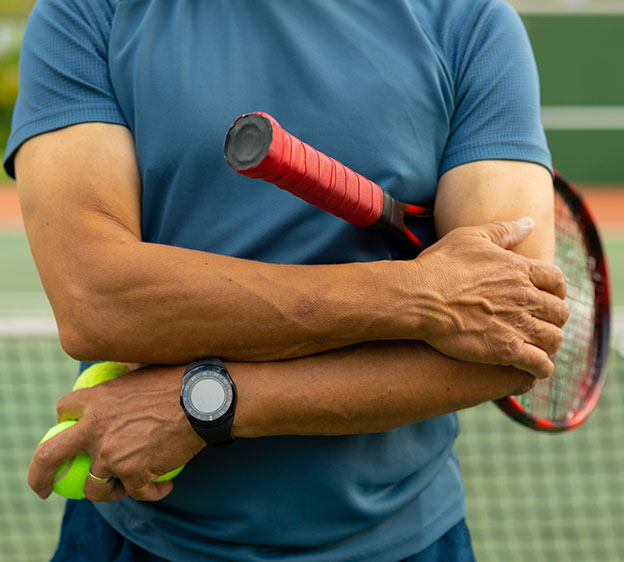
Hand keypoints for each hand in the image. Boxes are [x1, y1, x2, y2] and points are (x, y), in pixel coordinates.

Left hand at [28, 365, 205, 501]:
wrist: (205, 401)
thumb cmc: (179, 381)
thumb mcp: (141, 371)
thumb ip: (122, 380)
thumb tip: (122, 372)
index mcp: (95, 400)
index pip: (63, 411)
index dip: (65, 421)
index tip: (73, 430)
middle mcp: (95, 429)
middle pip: (49, 456)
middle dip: (40, 476)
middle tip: (44, 488)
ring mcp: (112, 454)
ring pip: (94, 487)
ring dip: (109, 491)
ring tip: (128, 486)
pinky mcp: (135, 473)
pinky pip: (137, 493)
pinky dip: (152, 492)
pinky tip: (164, 487)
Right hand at [410, 217, 568, 377]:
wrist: (420, 297)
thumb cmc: (440, 265)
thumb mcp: (471, 237)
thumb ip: (504, 231)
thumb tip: (529, 222)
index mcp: (520, 269)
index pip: (557, 281)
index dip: (556, 291)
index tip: (546, 296)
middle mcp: (525, 297)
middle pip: (560, 312)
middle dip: (553, 319)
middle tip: (540, 323)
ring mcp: (517, 324)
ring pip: (554, 339)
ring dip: (549, 343)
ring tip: (538, 346)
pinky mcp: (505, 349)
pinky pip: (539, 363)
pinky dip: (540, 367)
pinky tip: (532, 367)